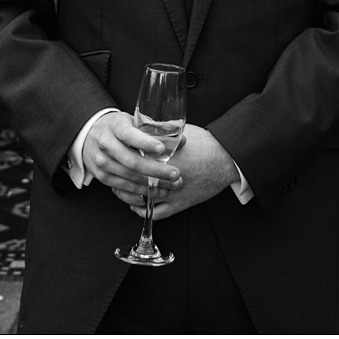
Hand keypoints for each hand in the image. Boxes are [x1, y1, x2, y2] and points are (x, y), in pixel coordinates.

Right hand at [82, 112, 183, 198]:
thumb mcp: (133, 120)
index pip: (130, 135)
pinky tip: (154, 194)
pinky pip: (122, 189)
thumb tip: (183, 140)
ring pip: (129, 179)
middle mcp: (106, 145)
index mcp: (115, 127)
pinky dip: (140, 193)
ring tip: (170, 186)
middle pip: (132, 162)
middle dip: (156, 171)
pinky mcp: (102, 178)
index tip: (162, 150)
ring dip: (152, 186)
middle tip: (176, 175)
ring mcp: (102, 163)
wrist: (90, 135)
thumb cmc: (119, 127)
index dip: (146, 143)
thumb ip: (157, 129)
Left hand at [119, 124, 235, 220]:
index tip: (114, 155)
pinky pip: (154, 212)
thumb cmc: (204, 143)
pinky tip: (136, 204)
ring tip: (120, 188)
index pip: (132, 158)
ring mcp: (169, 191)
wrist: (224, 159)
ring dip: (128, 194)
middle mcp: (162, 175)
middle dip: (121, 175)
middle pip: (133, 178)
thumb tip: (141, 125)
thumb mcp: (178, 131)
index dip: (120, 157)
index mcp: (160, 155)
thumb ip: (158, 131)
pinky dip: (141, 209)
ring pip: (141, 197)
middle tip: (114, 171)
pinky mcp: (178, 204)